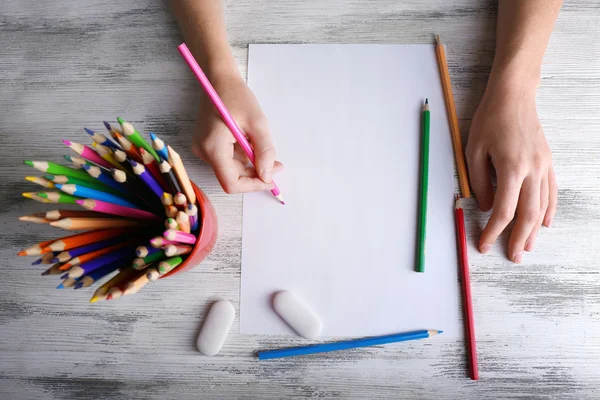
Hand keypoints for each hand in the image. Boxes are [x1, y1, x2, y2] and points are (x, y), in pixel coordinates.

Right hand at [193, 74, 282, 193]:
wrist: (218, 79)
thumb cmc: (236, 96)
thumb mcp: (257, 123)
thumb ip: (264, 151)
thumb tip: (267, 175)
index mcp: (213, 148)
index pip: (231, 183)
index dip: (253, 185)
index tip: (271, 178)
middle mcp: (203, 152)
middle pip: (231, 176)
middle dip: (255, 173)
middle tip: (275, 162)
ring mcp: (202, 148)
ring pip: (230, 168)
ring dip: (249, 163)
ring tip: (259, 142)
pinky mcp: (206, 144)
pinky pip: (226, 158)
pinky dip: (241, 155)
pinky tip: (248, 139)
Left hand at [466, 80, 556, 262]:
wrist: (514, 95)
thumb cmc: (490, 120)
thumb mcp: (473, 151)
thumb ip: (480, 181)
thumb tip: (488, 206)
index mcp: (511, 169)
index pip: (504, 211)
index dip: (493, 232)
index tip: (484, 244)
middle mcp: (532, 170)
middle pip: (527, 214)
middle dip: (519, 239)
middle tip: (513, 257)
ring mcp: (543, 166)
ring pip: (542, 206)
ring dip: (534, 229)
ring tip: (528, 247)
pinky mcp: (547, 161)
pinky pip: (551, 191)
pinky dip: (549, 210)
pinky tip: (545, 223)